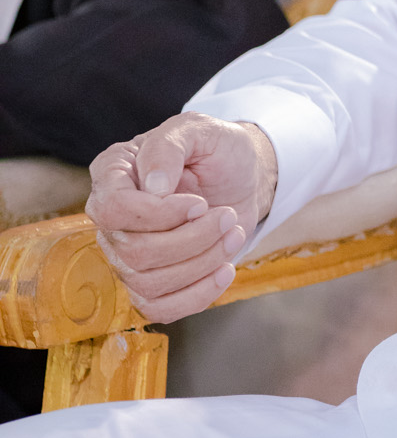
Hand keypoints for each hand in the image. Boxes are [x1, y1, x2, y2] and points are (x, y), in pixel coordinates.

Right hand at [86, 113, 278, 323]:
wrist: (243, 177)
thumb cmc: (217, 150)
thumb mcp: (199, 130)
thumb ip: (169, 146)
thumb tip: (154, 187)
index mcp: (113, 174)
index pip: (114, 209)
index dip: (159, 215)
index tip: (200, 203)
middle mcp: (113, 217)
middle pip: (135, 252)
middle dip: (192, 240)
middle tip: (228, 217)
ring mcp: (127, 252)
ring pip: (149, 282)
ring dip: (202, 262)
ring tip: (233, 234)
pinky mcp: (151, 279)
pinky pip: (158, 308)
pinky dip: (197, 296)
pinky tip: (224, 270)